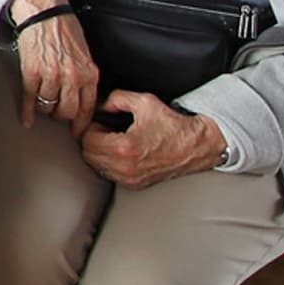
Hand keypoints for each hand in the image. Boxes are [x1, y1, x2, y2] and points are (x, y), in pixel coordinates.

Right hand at [7, 0, 98, 129]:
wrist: (44, 12)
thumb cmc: (63, 28)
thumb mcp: (84, 54)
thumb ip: (84, 76)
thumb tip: (82, 97)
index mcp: (89, 72)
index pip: (88, 107)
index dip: (81, 123)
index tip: (77, 131)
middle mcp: (73, 76)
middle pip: (68, 111)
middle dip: (61, 116)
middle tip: (56, 115)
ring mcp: (52, 75)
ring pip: (48, 106)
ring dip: (44, 109)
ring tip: (42, 105)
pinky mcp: (32, 72)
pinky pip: (30, 98)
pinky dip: (27, 111)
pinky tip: (27, 118)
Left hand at [81, 89, 224, 186]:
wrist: (196, 146)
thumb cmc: (174, 126)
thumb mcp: (144, 102)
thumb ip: (116, 99)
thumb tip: (100, 105)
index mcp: (124, 147)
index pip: (86, 140)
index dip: (91, 127)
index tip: (101, 123)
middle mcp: (125, 167)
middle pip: (88, 155)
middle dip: (92, 140)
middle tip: (105, 131)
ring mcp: (130, 179)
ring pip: (96, 167)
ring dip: (99, 154)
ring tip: (114, 142)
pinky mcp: (135, 185)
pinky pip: (109, 175)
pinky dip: (109, 164)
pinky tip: (121, 154)